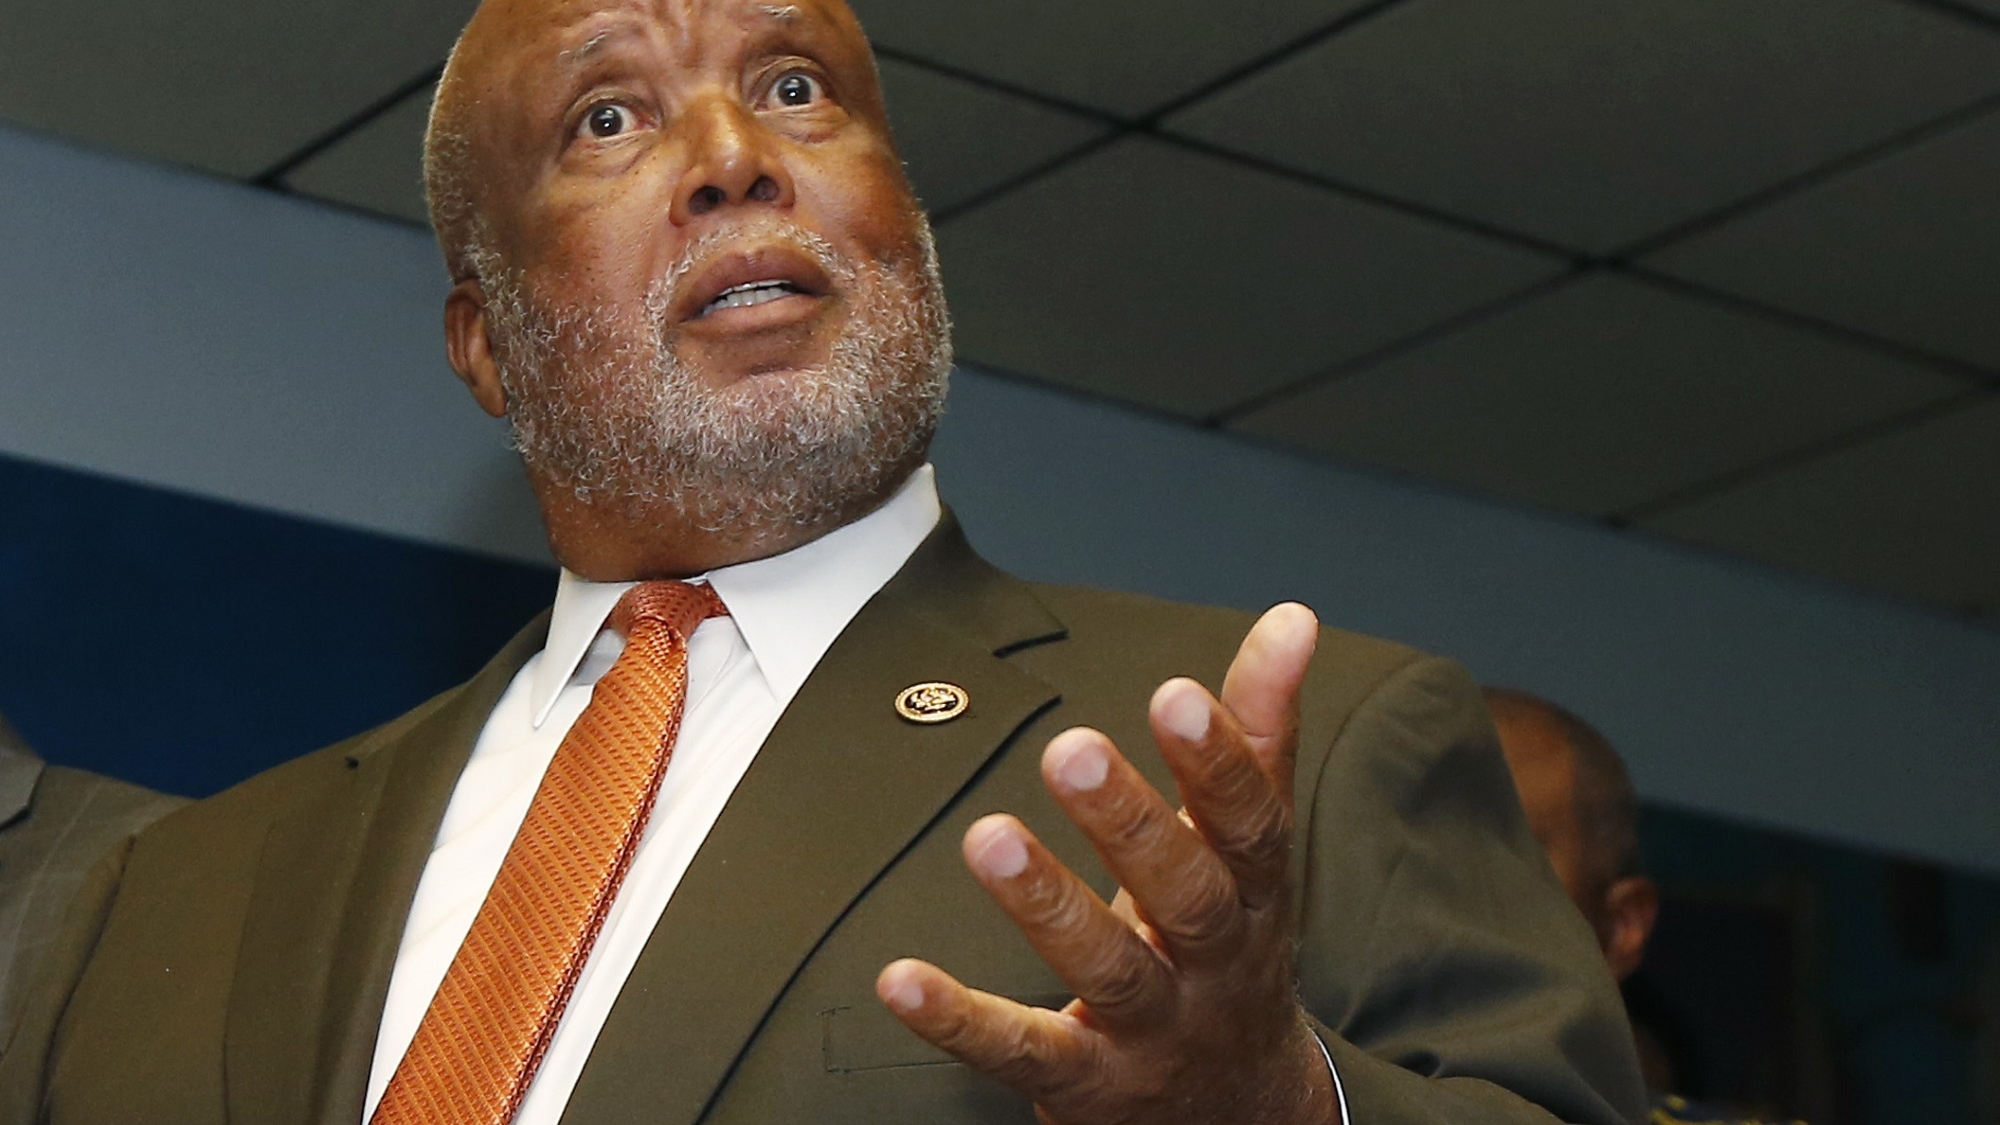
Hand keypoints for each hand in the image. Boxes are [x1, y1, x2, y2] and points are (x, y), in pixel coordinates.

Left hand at [876, 604, 1339, 1124]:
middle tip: (1070, 750)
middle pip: (1185, 895)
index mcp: (1254, 894)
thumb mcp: (1251, 848)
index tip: (1177, 695)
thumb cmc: (1227, 947)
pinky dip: (960, 1020)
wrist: (1241, 1115)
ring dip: (1048, 905)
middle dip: (1131, 823)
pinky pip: (1021, 1052)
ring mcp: (1153, 1031)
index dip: (1220, 763)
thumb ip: (1257, 733)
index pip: (1251, 826)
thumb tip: (1292, 618)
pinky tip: (900, 980)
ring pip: (1108, 970)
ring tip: (988, 838)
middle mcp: (1214, 964)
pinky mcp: (1087, 1084)